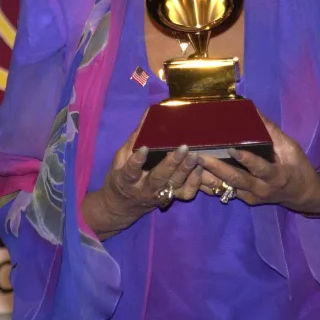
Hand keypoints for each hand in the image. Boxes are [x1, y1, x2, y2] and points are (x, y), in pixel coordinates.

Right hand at [82, 128, 202, 239]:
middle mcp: (145, 189)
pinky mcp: (171, 198)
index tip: (144, 148)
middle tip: (183, 148)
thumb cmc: (121, 177)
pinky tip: (198, 168)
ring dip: (186, 171)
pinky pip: (186, 194)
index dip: (136, 161)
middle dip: (172, 163)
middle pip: (159, 178)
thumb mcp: (120, 159)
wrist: (123, 206)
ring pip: (175, 185)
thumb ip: (134, 138)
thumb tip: (148, 113)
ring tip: (195, 155)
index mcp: (127, 179)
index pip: (130, 171)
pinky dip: (194, 183)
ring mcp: (160, 195)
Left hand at [199, 114, 319, 215]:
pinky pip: (222, 192)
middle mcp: (261, 189)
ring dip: (206, 177)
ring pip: (225, 187)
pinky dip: (207, 184)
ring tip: (190, 163)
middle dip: (215, 168)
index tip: (232, 148)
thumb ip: (271, 131)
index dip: (247, 159)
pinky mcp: (242, 199)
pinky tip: (192, 174)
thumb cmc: (298, 167)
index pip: (260, 168)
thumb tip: (253, 109)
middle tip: (198, 155)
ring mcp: (250, 196)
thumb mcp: (290, 148)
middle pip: (236, 179)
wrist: (302, 194)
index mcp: (276, 176)